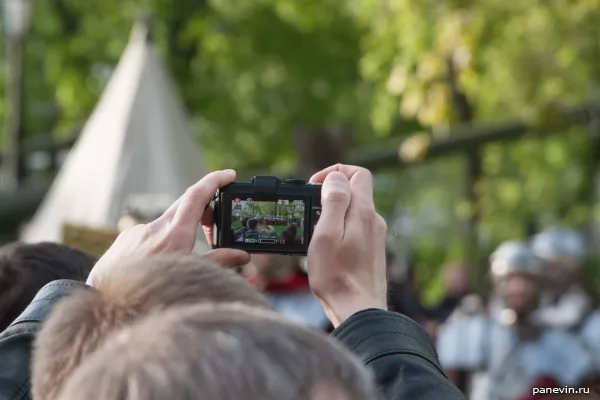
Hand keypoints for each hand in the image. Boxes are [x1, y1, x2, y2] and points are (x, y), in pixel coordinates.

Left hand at [87, 170, 249, 286]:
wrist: (109, 306)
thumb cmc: (152, 295)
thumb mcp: (190, 276)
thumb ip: (217, 261)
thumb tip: (242, 255)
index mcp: (175, 235)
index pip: (197, 195)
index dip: (215, 181)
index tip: (229, 175)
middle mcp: (155, 227)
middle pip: (185, 204)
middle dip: (204, 208)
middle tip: (215, 223)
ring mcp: (138, 231)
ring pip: (168, 220)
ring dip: (182, 228)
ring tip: (187, 251)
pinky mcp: (125, 238)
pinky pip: (150, 231)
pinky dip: (162, 238)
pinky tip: (161, 258)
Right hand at [307, 164, 387, 326]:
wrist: (358, 310)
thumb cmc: (337, 276)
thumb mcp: (327, 234)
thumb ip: (334, 201)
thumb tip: (337, 177)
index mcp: (363, 212)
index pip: (358, 173)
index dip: (334, 173)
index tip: (314, 187)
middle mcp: (374, 221)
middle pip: (355, 191)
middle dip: (330, 193)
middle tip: (310, 210)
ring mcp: (375, 236)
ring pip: (354, 211)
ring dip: (334, 212)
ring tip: (316, 232)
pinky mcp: (372, 251)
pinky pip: (356, 228)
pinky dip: (341, 229)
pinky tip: (328, 248)